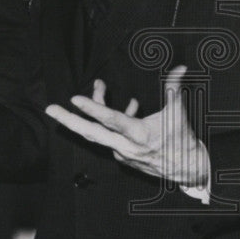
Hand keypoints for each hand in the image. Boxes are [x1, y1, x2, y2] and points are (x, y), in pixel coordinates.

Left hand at [45, 65, 208, 185]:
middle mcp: (126, 146)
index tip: (75, 98)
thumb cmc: (183, 140)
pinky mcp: (123, 157)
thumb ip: (174, 89)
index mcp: (139, 135)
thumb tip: (179, 67)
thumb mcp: (179, 114)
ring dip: (95, 110)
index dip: (93, 108)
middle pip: (90, 132)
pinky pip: (110, 136)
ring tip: (99, 86)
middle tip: (49, 109)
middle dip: (68, 120)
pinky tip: (128, 107)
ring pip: (100, 131)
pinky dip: (112, 122)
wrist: (189, 171)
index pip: (111, 119)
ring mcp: (122, 153)